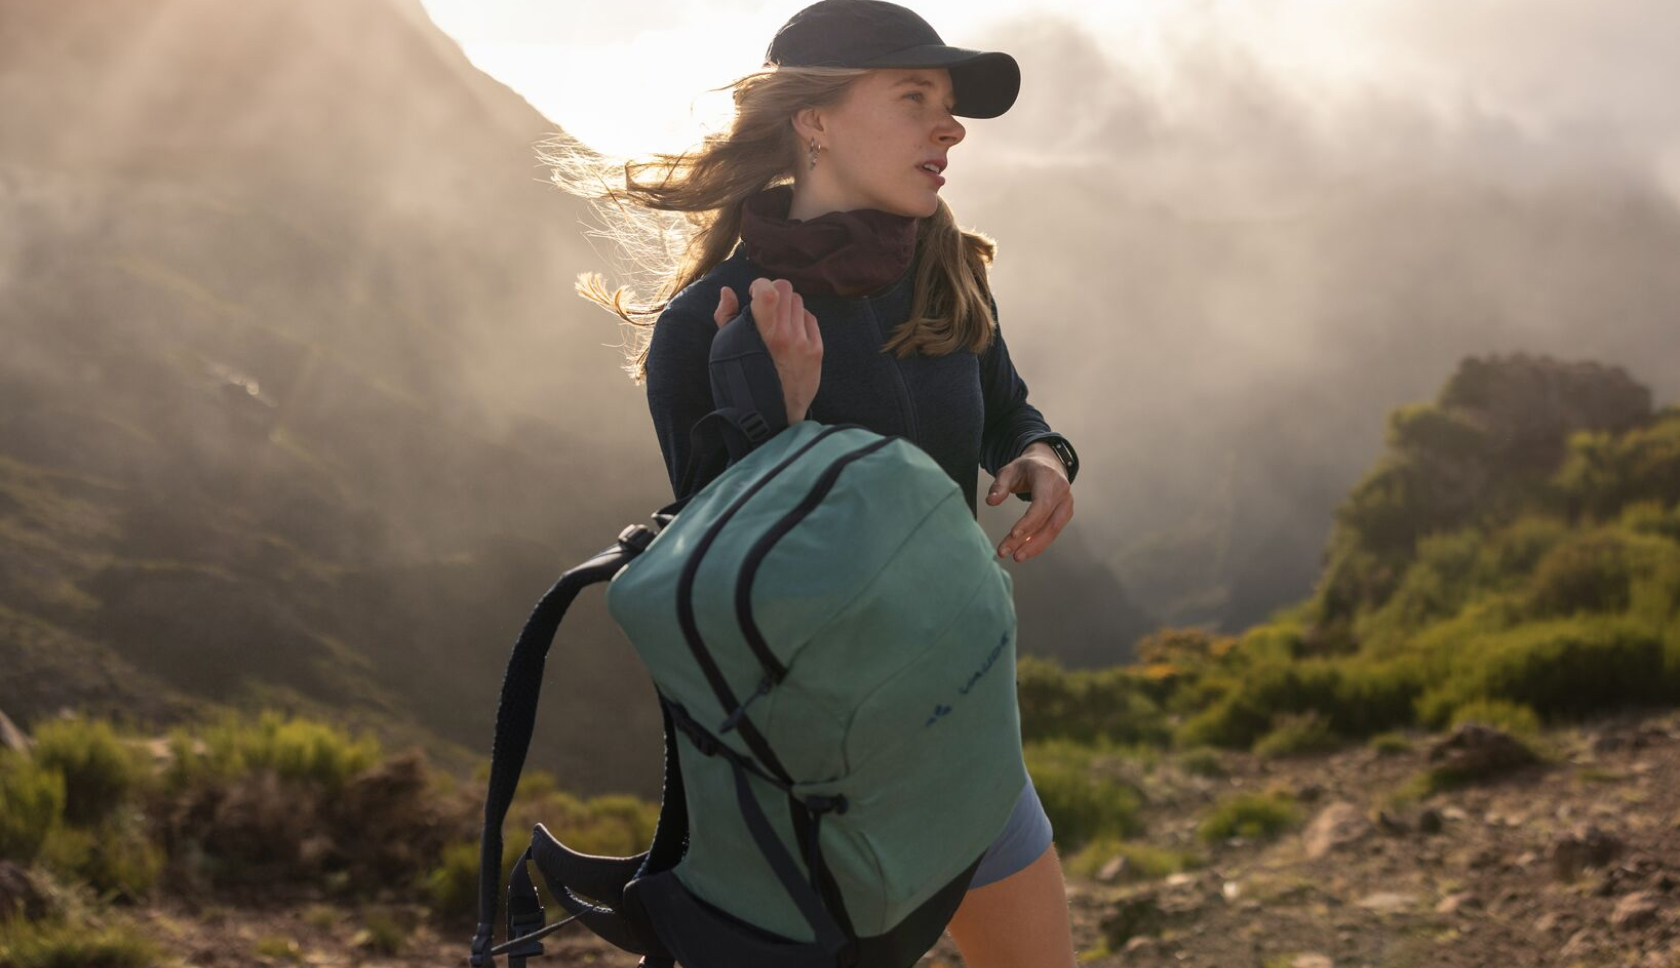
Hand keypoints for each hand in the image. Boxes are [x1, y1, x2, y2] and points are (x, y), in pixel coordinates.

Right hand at [714, 280, 822, 423]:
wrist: (771, 415)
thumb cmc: (743, 380)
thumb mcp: (726, 349)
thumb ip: (726, 317)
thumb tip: (728, 291)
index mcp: (763, 333)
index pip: (770, 289)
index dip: (760, 285)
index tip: (754, 295)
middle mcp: (787, 335)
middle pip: (786, 289)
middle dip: (773, 293)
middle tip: (766, 307)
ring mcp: (805, 343)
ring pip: (799, 302)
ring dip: (786, 307)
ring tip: (777, 323)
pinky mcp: (817, 351)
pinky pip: (810, 319)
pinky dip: (800, 320)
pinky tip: (790, 334)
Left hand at [985, 442, 1073, 561]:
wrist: (1047, 463)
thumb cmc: (1026, 468)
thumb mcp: (1008, 470)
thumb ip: (999, 485)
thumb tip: (990, 501)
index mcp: (1048, 478)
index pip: (1041, 504)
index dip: (1029, 521)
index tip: (1013, 534)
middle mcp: (1062, 491)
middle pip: (1048, 521)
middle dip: (1029, 541)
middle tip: (1009, 553)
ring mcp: (1066, 503)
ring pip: (1053, 530)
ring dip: (1035, 546)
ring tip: (1016, 557)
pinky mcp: (1065, 513)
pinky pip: (1053, 531)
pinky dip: (1039, 542)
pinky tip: (1024, 550)